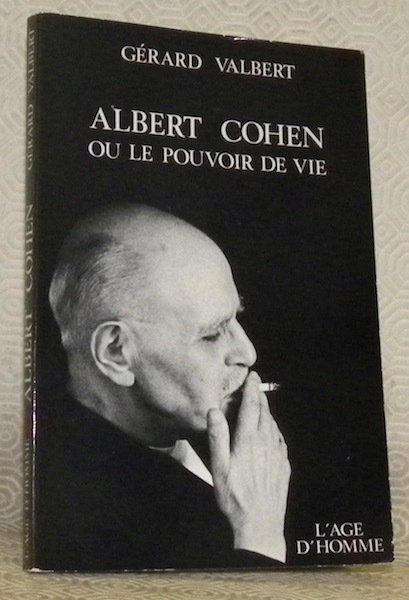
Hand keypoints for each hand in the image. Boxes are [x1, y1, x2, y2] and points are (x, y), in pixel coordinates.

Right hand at [207, 371, 290, 561]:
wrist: (260, 524)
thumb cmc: (234, 497)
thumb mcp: (219, 468)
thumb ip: (217, 438)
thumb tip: (213, 410)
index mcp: (248, 441)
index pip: (251, 407)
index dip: (251, 389)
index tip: (252, 375)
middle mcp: (266, 443)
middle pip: (264, 413)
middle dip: (259, 396)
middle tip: (255, 384)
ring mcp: (278, 454)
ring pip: (273, 425)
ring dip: (267, 411)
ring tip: (261, 403)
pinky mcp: (284, 465)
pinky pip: (280, 439)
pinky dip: (274, 428)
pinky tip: (271, 430)